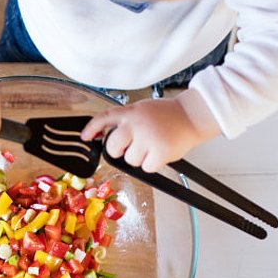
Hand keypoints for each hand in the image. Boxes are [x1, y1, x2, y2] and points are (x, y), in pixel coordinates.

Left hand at [80, 98, 215, 171]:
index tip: (85, 137)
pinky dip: (152, 164)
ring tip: (152, 146)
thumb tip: (107, 136)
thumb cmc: (168, 115)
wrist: (192, 116)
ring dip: (139, 158)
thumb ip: (126, 120)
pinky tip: (160, 153)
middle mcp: (136, 125)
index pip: (104, 118)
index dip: (91, 128)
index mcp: (131, 112)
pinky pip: (146, 168)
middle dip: (118, 151)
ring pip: (130, 160)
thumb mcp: (143, 109)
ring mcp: (148, 139)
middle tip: (131, 147)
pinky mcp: (159, 152)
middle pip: (113, 147)